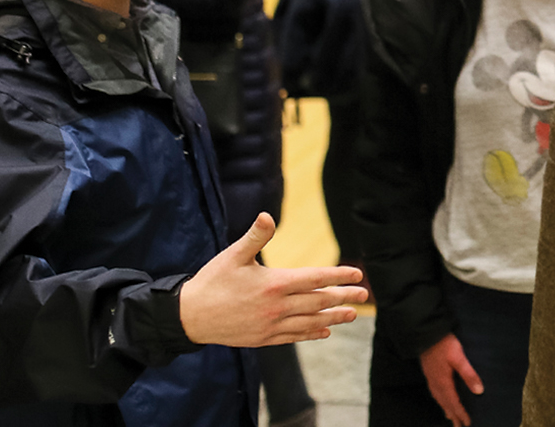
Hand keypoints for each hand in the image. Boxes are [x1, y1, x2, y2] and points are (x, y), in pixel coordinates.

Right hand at [179, 213, 368, 347]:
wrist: (189, 317)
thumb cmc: (211, 282)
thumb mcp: (233, 256)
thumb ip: (255, 236)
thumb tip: (267, 215)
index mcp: (274, 284)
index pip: (315, 278)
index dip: (338, 275)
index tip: (357, 274)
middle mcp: (277, 307)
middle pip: (318, 301)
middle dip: (343, 297)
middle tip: (364, 295)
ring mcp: (271, 325)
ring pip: (310, 321)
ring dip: (333, 317)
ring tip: (352, 315)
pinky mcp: (263, 338)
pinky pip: (294, 336)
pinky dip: (311, 333)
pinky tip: (324, 331)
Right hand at [420, 333, 482, 425]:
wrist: (426, 333)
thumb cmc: (444, 344)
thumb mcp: (459, 357)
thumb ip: (469, 374)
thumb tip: (479, 391)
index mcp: (444, 382)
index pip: (454, 403)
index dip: (461, 414)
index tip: (467, 423)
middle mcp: (436, 383)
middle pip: (446, 404)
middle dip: (453, 415)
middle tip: (459, 426)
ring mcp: (431, 378)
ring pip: (439, 399)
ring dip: (446, 409)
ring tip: (450, 417)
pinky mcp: (429, 373)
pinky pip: (435, 392)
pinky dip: (439, 399)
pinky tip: (441, 398)